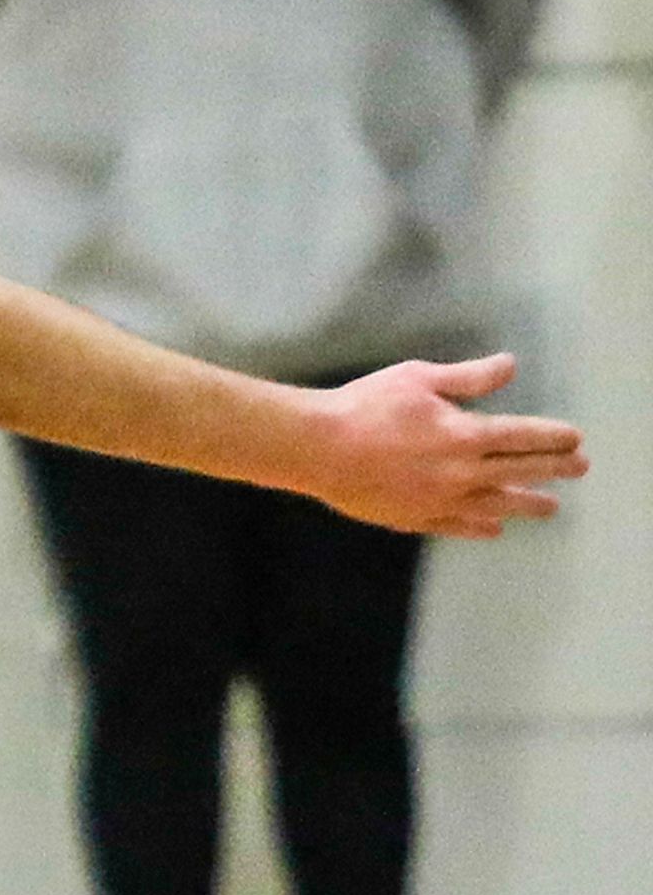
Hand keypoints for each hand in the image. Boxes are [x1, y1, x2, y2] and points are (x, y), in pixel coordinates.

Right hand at [308, 355, 586, 538]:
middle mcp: (461, 472)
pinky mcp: (415, 517)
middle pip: (519, 471)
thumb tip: (510, 366)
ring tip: (550, 508)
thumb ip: (468, 377)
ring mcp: (440, 500)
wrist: (315, 448)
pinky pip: (457, 526)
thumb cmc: (365, 406)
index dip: (553, 437)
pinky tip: (494, 528)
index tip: (575, 439)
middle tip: (579, 468)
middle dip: (554, 469)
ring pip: (496, 505)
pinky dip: (480, 527)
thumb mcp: (417, 378)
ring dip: (527, 505)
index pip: (524, 436)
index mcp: (465, 434)